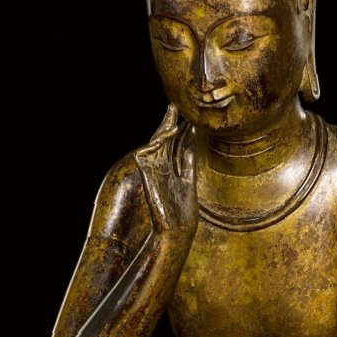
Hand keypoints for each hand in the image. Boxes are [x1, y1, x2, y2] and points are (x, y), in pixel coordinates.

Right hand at [134, 105, 197, 238]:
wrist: (176, 231)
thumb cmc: (182, 212)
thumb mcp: (188, 180)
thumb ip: (187, 162)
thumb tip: (192, 142)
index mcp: (172, 169)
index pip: (175, 145)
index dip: (181, 130)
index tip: (187, 115)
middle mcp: (161, 168)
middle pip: (164, 140)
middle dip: (169, 123)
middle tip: (175, 105)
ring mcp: (154, 172)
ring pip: (155, 145)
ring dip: (164, 131)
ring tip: (174, 120)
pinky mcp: (147, 177)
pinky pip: (144, 156)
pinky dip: (153, 145)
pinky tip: (165, 135)